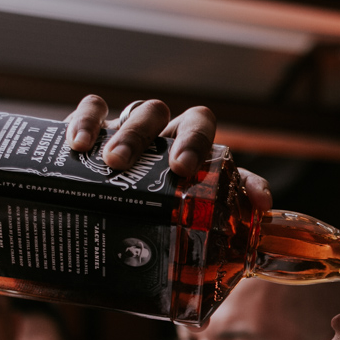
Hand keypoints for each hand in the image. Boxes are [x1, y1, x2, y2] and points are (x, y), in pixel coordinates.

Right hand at [62, 95, 271, 210]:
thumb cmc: (165, 220)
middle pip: (158, 112)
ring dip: (120, 134)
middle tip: (143, 166)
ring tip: (109, 162)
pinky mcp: (91, 135)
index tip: (184, 169)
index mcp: (184, 147)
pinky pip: (89, 111)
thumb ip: (232, 206)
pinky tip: (75, 146)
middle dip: (148, 136)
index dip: (194, 141)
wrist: (117, 229)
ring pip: (126, 112)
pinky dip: (82, 122)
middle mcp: (156, 134)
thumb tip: (263, 205)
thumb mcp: (198, 216)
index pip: (197, 124)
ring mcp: (123, 131)